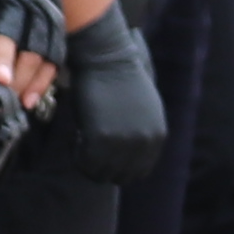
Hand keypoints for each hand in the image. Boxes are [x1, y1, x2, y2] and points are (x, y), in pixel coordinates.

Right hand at [55, 2, 171, 181]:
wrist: (107, 57)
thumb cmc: (122, 77)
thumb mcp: (146, 108)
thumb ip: (142, 133)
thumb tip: (130, 156)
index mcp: (157, 136)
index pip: (139, 171)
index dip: (119, 167)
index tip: (104, 155)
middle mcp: (144, 143)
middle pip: (121, 176)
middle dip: (103, 168)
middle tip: (88, 150)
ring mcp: (124, 142)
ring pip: (101, 173)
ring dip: (88, 163)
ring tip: (81, 142)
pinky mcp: (101, 138)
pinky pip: (85, 162)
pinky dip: (77, 154)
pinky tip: (75, 137)